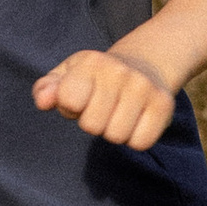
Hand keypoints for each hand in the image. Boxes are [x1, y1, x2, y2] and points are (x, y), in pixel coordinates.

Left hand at [31, 44, 178, 149]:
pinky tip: (134, 120)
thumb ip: (47, 88)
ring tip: (117, 113)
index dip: (70, 106)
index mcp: (91, 62)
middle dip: (92, 122)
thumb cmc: (96, 77)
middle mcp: (119, 72)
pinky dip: (135, 138)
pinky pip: (141, 143)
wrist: (145, 64)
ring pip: (117, 136)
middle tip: (101, 108)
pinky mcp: (163, 105)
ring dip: (113, 131)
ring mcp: (144, 88)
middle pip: (92, 125)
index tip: (80, 97)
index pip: (69, 101)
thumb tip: (42, 101)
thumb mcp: (68, 75)